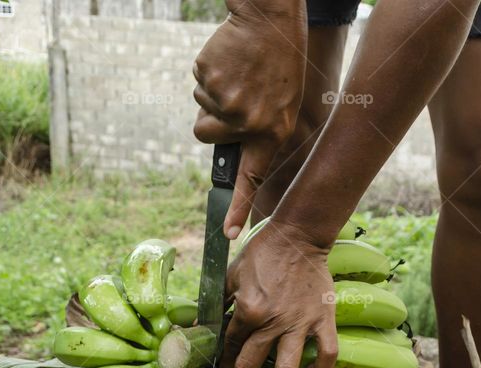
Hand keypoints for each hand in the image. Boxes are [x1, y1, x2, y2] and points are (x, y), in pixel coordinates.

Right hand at [192, 0, 306, 238]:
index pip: (253, 178)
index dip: (240, 208)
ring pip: (200, 111)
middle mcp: (249, 123)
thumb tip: (231, 150)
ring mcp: (228, 103)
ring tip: (239, 73)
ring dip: (212, 94)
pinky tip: (230, 61)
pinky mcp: (209, 81)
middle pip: (205, 135)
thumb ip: (259, 130)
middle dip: (211, 119)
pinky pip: (197, 85)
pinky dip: (207, 74)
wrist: (270, 21)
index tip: (228, 234)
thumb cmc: (280, 63)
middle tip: (234, 95)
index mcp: (272, 131)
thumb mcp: (283, 104)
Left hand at [221, 220, 337, 367]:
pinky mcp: (323, 319)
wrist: (297, 236)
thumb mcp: (232, 275)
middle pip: (251, 365)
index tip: (225, 367)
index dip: (224, 359)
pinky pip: (327, 355)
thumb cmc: (263, 253)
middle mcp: (273, 321)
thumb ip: (219, 302)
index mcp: (249, 309)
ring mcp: (300, 323)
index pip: (230, 345)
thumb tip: (200, 324)